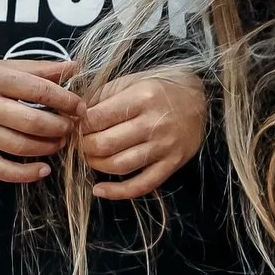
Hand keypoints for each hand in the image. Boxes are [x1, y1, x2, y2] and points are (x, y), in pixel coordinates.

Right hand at [0, 59, 80, 183]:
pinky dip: (26, 174)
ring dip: (47, 148)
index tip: (79, 108)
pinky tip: (43, 169)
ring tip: (58, 143)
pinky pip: (1, 170)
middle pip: (30, 122)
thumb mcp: (5, 68)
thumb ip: (40, 69)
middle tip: (70, 128)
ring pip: (18, 147)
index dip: (64, 101)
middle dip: (58, 128)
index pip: (37, 90)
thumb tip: (75, 67)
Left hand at [78, 72, 206, 200]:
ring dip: (95, 165)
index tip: (75, 126)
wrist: (201, 99)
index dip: (79, 125)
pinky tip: (99, 190)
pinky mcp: (172, 164)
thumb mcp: (131, 81)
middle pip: (105, 144)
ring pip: (119, 166)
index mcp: (142, 97)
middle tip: (79, 142)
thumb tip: (73, 115)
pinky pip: (141, 185)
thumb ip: (101, 96)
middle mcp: (155, 123)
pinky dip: (117, 192)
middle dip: (84, 146)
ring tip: (89, 157)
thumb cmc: (160, 88)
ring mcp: (165, 146)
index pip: (97, 118)